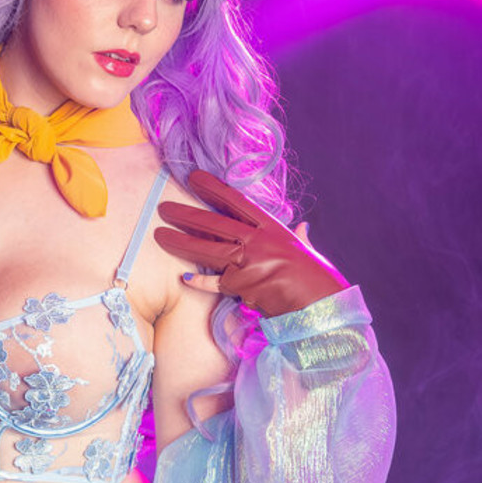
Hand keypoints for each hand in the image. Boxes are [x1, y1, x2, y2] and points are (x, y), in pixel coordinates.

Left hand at [154, 170, 347, 316]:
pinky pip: (216, 283)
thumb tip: (301, 229)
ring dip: (181, 242)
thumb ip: (299, 239)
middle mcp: (259, 241)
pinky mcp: (243, 286)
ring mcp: (249, 263)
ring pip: (207, 249)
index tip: (194, 177)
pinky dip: (201, 282)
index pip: (237, 202)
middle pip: (215, 223)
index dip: (213, 188)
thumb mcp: (307, 251)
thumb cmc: (317, 279)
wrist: (322, 305)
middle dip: (186, 215)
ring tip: (160, 235)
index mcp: (273, 228)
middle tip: (164, 208)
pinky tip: (185, 278)